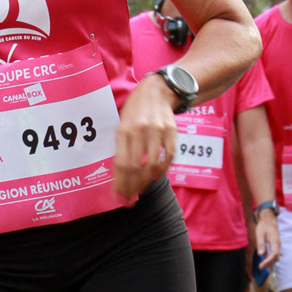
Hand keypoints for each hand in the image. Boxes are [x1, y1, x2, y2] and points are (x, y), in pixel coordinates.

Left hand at [114, 77, 177, 200]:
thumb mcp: (122, 125)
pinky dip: (162, 170)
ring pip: (152, 165)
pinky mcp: (172, 131)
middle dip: (132, 188)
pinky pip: (168, 156)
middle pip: (135, 168)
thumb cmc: (135, 112)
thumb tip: (120, 178)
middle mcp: (139, 131)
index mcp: (123, 131)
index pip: (121, 164)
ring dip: (146, 182)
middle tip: (130, 200)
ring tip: (141, 190)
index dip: (120, 185)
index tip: (119, 198)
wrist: (156, 92)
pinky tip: (155, 176)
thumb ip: (121, 148)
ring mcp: (157, 131)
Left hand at [255, 208, 280, 266]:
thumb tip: (260, 254)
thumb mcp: (260, 234)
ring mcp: (278, 245)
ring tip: (261, 267)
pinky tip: (264, 261)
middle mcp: (278, 245)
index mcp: (275, 242)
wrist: (269, 219)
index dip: (268, 262)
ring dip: (270, 263)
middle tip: (260, 268)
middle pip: (276, 258)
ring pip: (276, 257)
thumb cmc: (263, 226)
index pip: (274, 255)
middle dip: (268, 264)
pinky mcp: (276, 245)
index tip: (260, 266)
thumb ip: (260, 244)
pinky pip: (275, 254)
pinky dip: (270, 259)